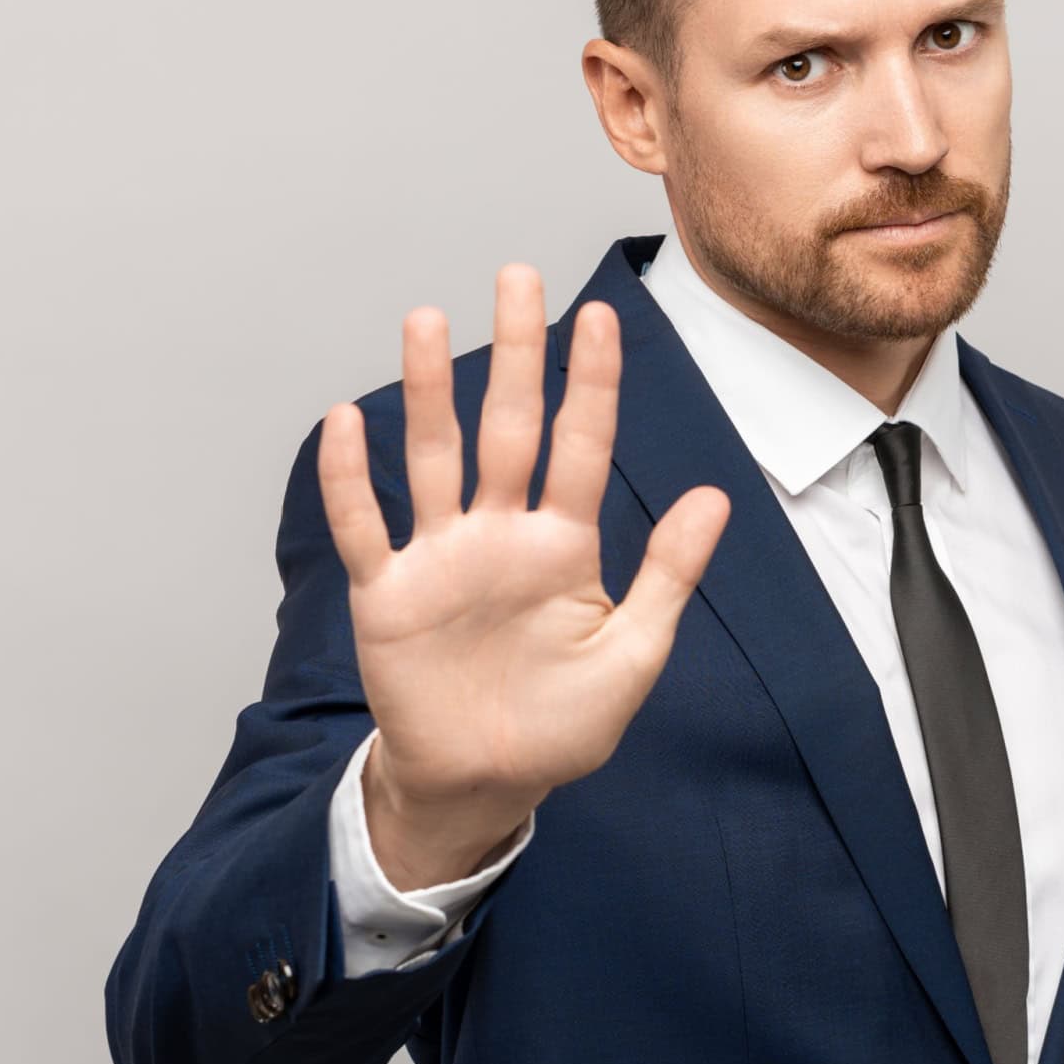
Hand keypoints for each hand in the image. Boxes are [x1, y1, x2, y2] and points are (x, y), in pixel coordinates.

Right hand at [316, 262, 730, 890]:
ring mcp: (441, 559)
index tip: (599, 316)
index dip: (590, 384)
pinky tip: (345, 422)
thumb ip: (669, 574)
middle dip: (515, 354)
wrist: (486, 785)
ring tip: (426, 318)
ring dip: (427, 391)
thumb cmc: (560, 725)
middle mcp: (500, 535)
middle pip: (507, 427)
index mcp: (563, 545)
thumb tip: (717, 495)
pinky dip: (351, 480)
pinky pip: (366, 528)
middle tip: (518, 278)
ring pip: (434, 459)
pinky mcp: (389, 596)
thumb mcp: (634, 653)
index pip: (581, 446)